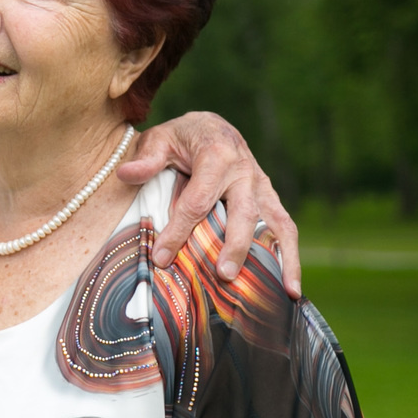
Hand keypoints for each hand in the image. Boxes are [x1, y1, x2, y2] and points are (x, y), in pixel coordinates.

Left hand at [121, 111, 301, 297]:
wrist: (212, 127)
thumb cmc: (182, 138)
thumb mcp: (160, 140)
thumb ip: (146, 159)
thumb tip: (126, 174)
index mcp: (216, 156)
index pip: (197, 200)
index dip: (179, 231)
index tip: (162, 258)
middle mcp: (245, 171)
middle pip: (243, 213)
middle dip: (235, 245)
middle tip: (224, 275)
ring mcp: (261, 186)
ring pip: (278, 222)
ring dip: (283, 256)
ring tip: (287, 291)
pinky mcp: (270, 198)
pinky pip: (285, 226)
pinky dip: (290, 254)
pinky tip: (291, 286)